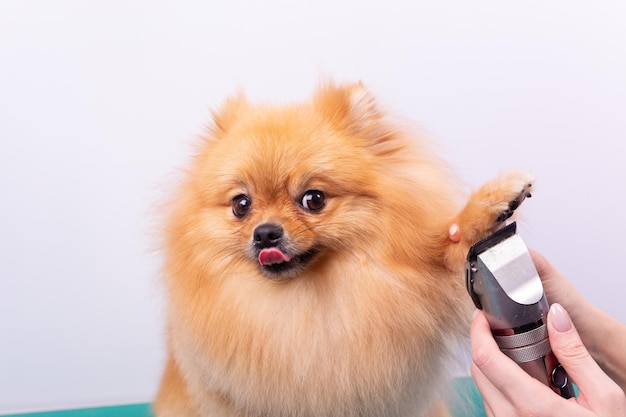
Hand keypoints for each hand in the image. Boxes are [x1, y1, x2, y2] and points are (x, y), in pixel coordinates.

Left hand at [470, 304, 625, 415]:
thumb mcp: (604, 397)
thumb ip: (575, 354)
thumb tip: (557, 316)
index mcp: (533, 407)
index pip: (485, 360)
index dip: (478, 331)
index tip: (482, 316)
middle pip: (478, 370)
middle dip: (484, 345)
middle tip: (501, 330)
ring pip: (482, 387)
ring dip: (492, 367)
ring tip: (521, 359)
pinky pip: (491, 404)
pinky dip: (499, 386)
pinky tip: (525, 382)